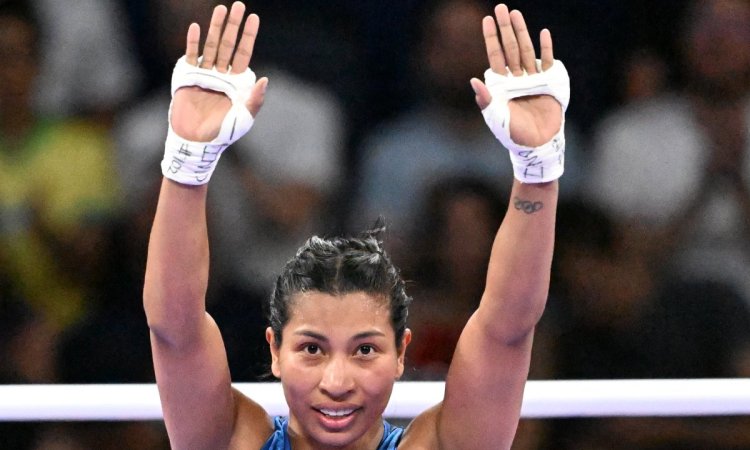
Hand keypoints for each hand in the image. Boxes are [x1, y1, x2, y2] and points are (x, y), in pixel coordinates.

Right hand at [170, 2, 267, 141]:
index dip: (248, 36)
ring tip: (220, 9)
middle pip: (228, 44)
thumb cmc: (224, 133)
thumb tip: (265, 79)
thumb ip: (255, 100)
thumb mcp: (244, 118)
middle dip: (233, 25)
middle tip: (238, 5)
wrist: (197, 142)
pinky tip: (196, 27)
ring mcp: (204, 74)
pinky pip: (191, 56)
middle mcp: (221, 74)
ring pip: (211, 45)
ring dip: (215, 27)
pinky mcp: (187, 77)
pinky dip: (192, 41)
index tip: (254, 18)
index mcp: (236, 82)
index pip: (244, 53)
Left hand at [470, 4, 561, 147]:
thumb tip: (473, 80)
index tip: (487, 19)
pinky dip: (545, 48)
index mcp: (501, 84)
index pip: (495, 56)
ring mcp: (532, 79)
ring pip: (526, 50)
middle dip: (505, 28)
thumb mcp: (495, 117)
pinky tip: (543, 33)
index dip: (491, 38)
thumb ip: (485, 99)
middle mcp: (515, 78)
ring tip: (515, 14)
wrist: (536, 144)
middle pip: (510, 47)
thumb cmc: (512, 134)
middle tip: (501, 7)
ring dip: (521, 32)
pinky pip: (546, 62)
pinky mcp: (549, 83)